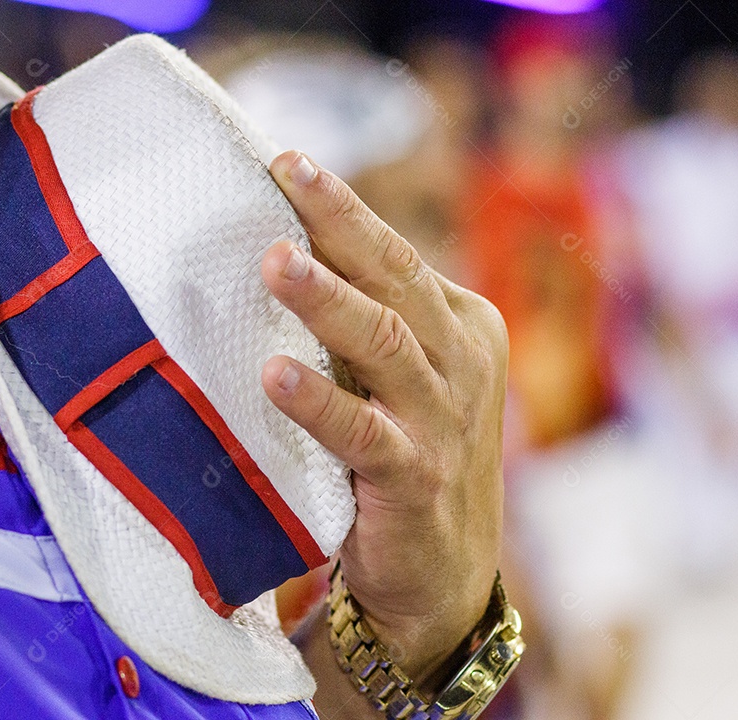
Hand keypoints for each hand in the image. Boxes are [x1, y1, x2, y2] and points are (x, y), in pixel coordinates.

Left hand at [261, 151, 508, 687]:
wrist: (443, 571)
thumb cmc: (408, 454)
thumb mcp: (403, 377)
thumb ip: (367, 323)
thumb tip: (279, 252)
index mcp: (461, 324)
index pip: (397, 256)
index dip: (343, 209)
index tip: (286, 163)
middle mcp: (461, 362)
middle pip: (396, 279)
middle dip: (340, 223)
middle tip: (286, 175)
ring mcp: (444, 419)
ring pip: (385, 342)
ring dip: (328, 300)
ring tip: (276, 262)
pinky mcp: (416, 477)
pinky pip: (363, 432)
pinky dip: (319, 402)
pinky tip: (275, 375)